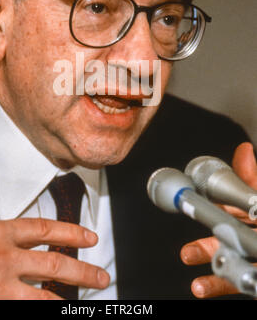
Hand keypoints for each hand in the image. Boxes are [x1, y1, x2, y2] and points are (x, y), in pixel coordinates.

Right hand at [0, 179, 109, 299]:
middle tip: (101, 276)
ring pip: (43, 296)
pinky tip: (54, 310)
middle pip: (53, 265)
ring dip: (65, 301)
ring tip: (83, 303)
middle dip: (82, 271)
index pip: (44, 230)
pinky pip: (25, 310)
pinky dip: (41, 310)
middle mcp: (5, 259)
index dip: (71, 233)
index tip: (90, 238)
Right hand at [180, 142, 256, 297]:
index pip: (227, 205)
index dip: (207, 205)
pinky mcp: (253, 277)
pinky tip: (201, 286)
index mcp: (253, 210)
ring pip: (224, 260)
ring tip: (193, 273)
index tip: (189, 205)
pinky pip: (232, 281)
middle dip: (201, 244)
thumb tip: (243, 150)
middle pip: (221, 236)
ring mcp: (253, 254)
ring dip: (205, 266)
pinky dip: (214, 284)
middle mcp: (251, 232)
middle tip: (186, 250)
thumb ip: (254, 180)